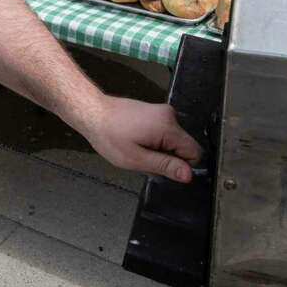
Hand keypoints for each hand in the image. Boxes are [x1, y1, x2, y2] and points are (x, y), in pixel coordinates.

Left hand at [81, 96, 201, 182]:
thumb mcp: (136, 158)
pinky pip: (164, 132)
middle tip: (144, 158)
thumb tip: (189, 175)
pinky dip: (154, 141)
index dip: (181, 165)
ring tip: (137, 148)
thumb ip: (165, 166)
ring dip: (159, 150)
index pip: (194, 152)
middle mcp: (170, 115)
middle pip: (183, 146)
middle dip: (168, 157)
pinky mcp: (154, 111)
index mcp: (168, 127)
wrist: (92, 111)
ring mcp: (162, 111)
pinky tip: (135, 140)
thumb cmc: (110, 136)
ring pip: (173, 140)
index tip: (161, 167)